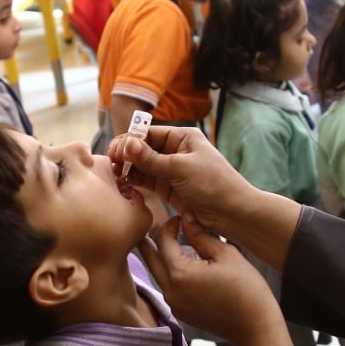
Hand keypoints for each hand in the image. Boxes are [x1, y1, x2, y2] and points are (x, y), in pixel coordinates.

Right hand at [111, 126, 302, 271]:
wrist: (232, 212)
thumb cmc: (213, 184)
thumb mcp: (180, 168)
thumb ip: (151, 159)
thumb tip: (127, 144)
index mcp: (182, 137)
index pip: (148, 133)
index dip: (130, 141)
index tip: (115, 151)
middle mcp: (175, 150)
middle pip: (143, 148)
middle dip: (126, 154)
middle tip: (112, 163)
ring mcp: (171, 170)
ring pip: (142, 165)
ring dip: (128, 168)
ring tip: (115, 174)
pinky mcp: (169, 187)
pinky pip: (147, 180)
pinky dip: (135, 181)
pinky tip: (123, 182)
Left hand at [140, 217, 280, 342]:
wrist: (255, 326)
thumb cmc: (246, 289)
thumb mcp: (226, 254)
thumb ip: (201, 236)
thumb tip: (187, 220)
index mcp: (179, 273)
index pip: (163, 242)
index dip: (169, 226)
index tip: (179, 219)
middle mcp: (170, 291)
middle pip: (150, 259)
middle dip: (152, 241)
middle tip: (156, 227)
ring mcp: (174, 304)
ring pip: (159, 275)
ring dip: (162, 259)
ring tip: (173, 244)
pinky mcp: (182, 313)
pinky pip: (169, 289)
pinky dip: (172, 275)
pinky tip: (186, 267)